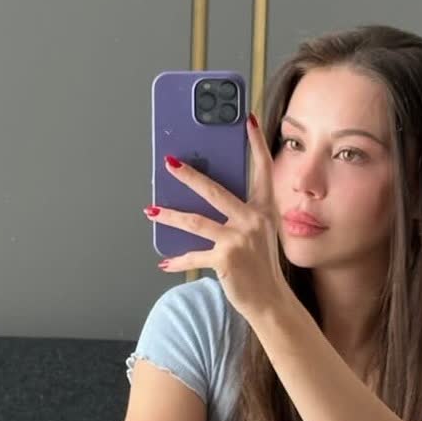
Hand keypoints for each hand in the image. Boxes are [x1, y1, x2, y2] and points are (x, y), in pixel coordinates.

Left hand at [149, 115, 286, 319]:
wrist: (270, 300)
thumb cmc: (261, 266)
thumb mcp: (257, 234)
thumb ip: (239, 214)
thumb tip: (205, 198)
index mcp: (264, 210)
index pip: (262, 169)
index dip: (256, 144)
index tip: (248, 120)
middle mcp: (253, 220)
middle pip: (214, 190)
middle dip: (188, 174)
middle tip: (169, 162)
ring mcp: (239, 238)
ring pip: (194, 221)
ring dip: (168, 216)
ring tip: (151, 210)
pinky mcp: (226, 258)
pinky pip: (193, 255)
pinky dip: (177, 260)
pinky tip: (164, 261)